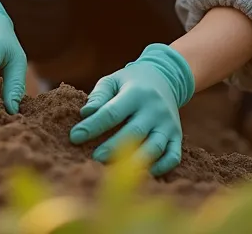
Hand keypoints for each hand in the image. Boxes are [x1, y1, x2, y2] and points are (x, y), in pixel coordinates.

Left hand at [69, 43, 194, 175]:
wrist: (165, 78)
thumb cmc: (130, 83)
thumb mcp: (113, 81)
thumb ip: (99, 96)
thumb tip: (85, 114)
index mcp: (136, 93)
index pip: (112, 112)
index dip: (93, 126)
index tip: (75, 137)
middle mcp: (154, 109)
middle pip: (133, 133)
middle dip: (112, 148)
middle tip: (94, 158)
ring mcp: (168, 124)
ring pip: (154, 147)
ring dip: (135, 162)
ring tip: (115, 170)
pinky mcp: (176, 136)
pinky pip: (173, 156)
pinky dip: (160, 168)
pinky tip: (142, 173)